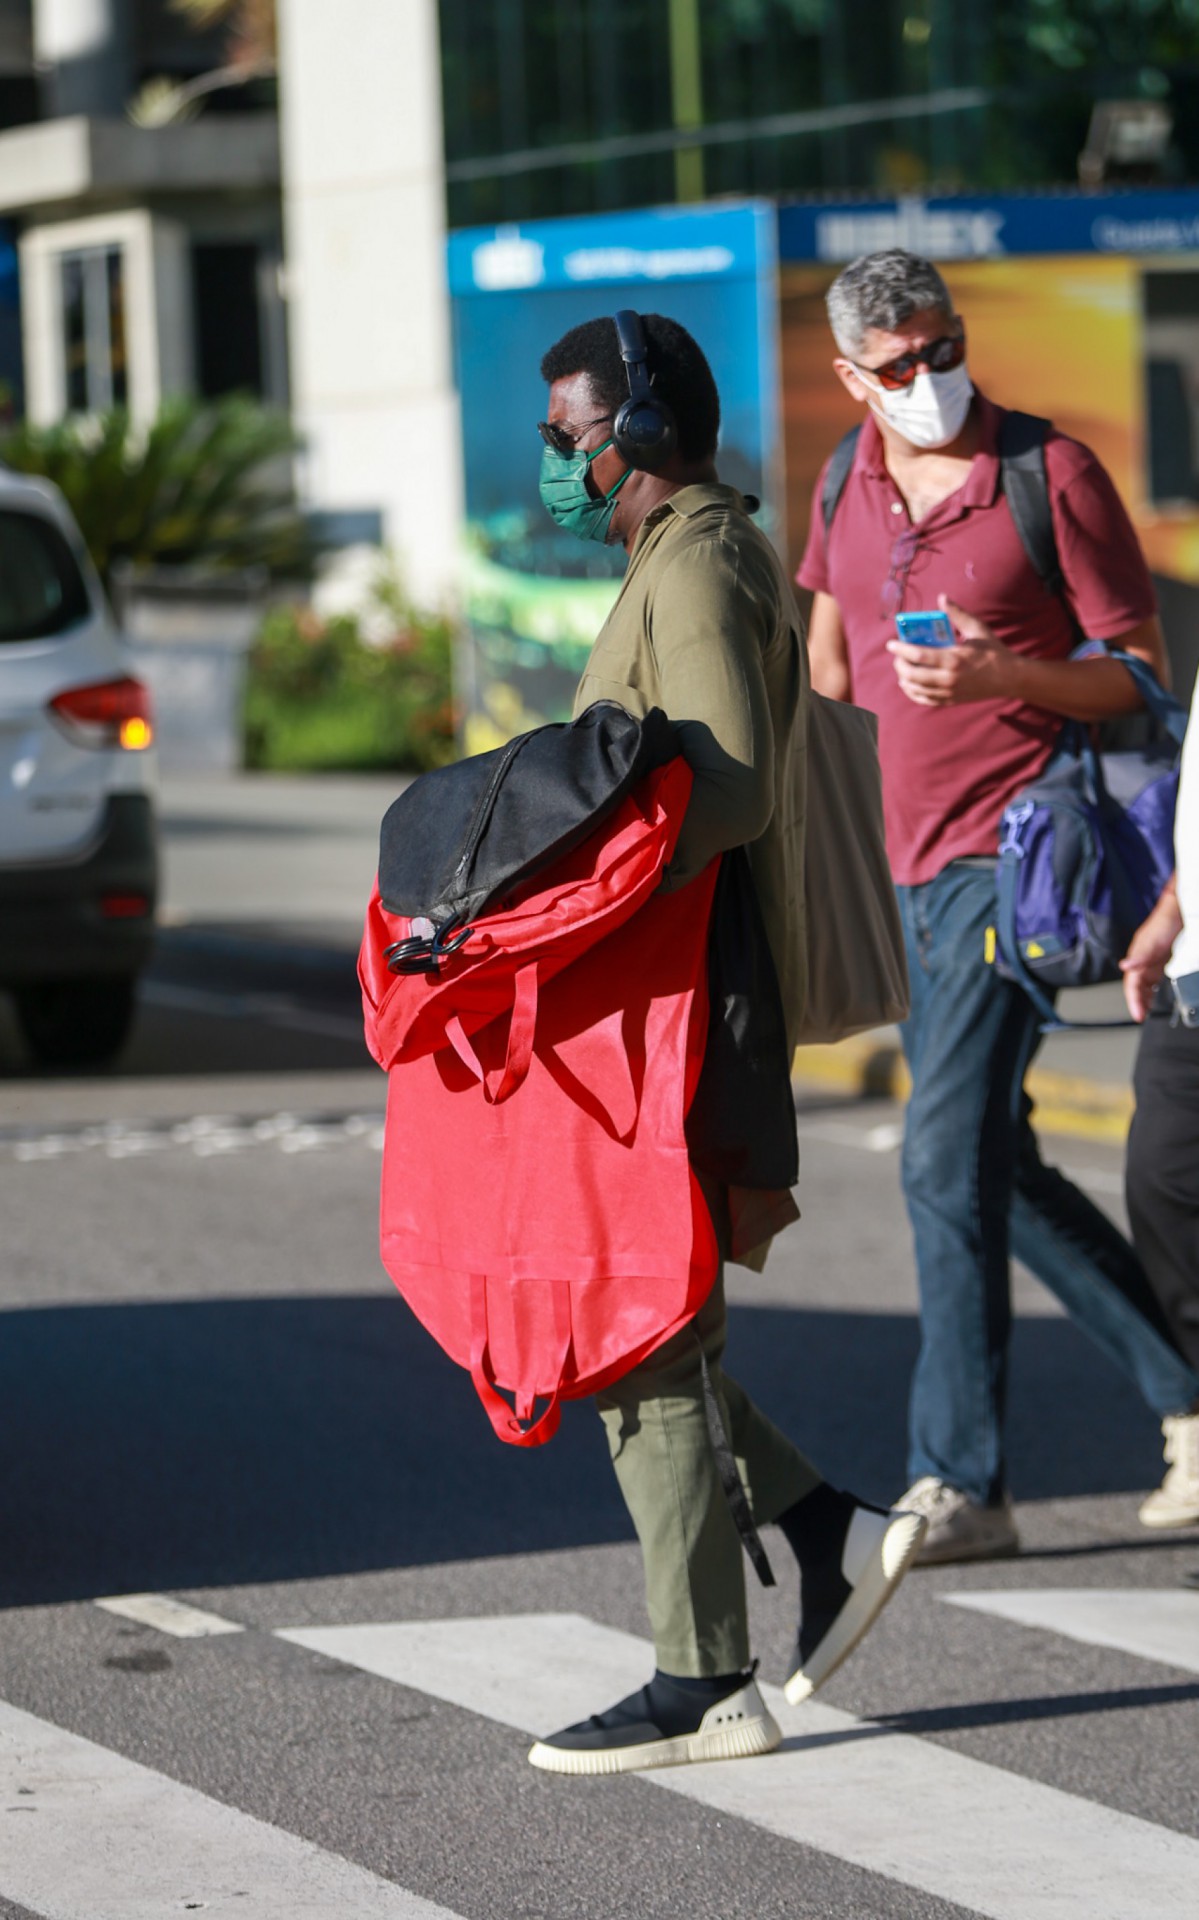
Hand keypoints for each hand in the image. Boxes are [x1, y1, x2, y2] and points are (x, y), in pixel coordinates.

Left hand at [886, 595, 1016, 706]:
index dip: (901, 650)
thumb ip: (957, 613)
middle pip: (913, 675)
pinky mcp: (950, 700)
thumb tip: (942, 597)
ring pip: (916, 689)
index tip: (891, 644)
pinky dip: (912, 692)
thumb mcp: (977, 629)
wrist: (1009, 678)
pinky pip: (924, 699)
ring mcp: (949, 692)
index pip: (919, 656)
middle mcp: (949, 678)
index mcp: (954, 659)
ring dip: (904, 678)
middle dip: (899, 665)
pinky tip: (908, 683)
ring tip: (901, 668)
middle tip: (897, 656)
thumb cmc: (993, 651)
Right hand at [1119, 885, 1182, 1021]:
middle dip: (1138, 1003)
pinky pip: (1156, 980)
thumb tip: (1125, 966)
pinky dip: (1156, 990)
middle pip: (1137, 987)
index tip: (1138, 1015)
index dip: (1133, 1001)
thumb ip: (1139, 955)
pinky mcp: (1163, 961)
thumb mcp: (1151, 941)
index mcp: (1137, 958)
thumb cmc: (1164, 922)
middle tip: (1142, 1017)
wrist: (1179, 911)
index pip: (1131, 985)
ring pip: (1146, 985)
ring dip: (1146, 998)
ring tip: (1149, 1011)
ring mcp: (1153, 962)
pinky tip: (1160, 995)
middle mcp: (1143, 962)